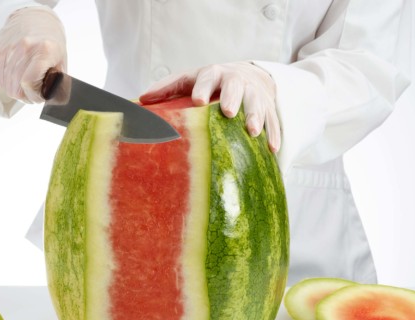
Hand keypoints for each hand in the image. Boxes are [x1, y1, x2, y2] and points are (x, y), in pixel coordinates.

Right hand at [0, 7, 66, 102]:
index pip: (29, 83)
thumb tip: (50, 99)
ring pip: (6, 84)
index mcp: (43, 51)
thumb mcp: (61, 61)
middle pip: (16, 88)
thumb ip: (56, 82)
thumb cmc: (50, 41)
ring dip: (16, 90)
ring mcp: (8, 48)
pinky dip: (8, 81)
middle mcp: (24, 48)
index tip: (40, 97)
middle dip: (26, 97)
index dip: (34, 96)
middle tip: (33, 94)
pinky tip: (17, 76)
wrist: (34, 18)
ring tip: (25, 86)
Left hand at [140, 61, 279, 151]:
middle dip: (232, 99)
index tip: (197, 101)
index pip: (207, 79)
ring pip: (257, 104)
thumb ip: (167, 88)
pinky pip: (273, 121)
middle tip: (227, 112)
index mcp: (214, 75)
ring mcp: (255, 94)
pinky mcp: (268, 107)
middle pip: (235, 88)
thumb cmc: (210, 83)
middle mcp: (236, 82)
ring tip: (252, 131)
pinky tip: (271, 149)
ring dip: (255, 117)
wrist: (248, 75)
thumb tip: (142, 100)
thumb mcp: (189, 80)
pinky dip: (273, 134)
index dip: (202, 88)